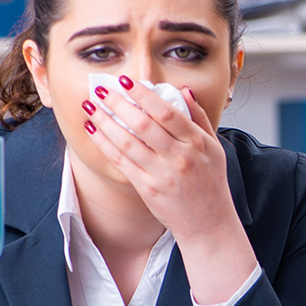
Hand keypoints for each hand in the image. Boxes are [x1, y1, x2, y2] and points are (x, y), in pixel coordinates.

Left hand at [82, 77, 255, 303]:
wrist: (209, 224)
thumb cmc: (212, 184)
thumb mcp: (214, 148)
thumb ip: (199, 118)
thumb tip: (183, 91)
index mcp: (197, 143)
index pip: (166, 112)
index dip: (143, 94)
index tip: (126, 82)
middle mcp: (179, 157)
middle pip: (143, 123)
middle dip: (119, 103)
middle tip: (102, 90)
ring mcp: (162, 174)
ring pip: (128, 142)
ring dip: (106, 122)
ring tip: (91, 107)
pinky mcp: (148, 189)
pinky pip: (122, 162)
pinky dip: (106, 144)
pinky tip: (95, 131)